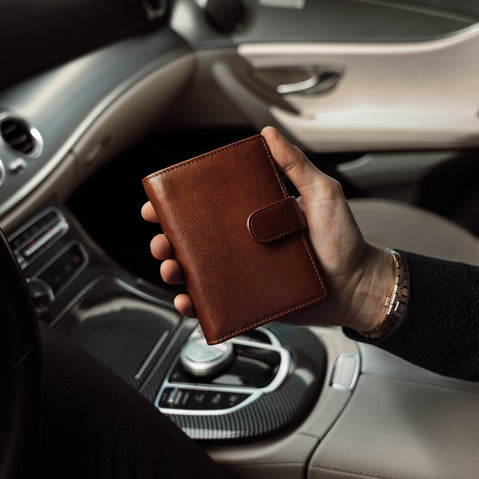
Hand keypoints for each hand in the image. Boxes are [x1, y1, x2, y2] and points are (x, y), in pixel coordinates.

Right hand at [141, 127, 393, 331]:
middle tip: (162, 241)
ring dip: (175, 270)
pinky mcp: (250, 298)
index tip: (159, 204)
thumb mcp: (323, 194)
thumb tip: (269, 134)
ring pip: (199, 272)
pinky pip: (216, 303)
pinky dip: (196, 304)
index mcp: (254, 216)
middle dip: (169, 241)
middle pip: (196, 241)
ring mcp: (245, 271)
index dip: (179, 207)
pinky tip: (187, 300)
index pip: (209, 208)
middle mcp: (244, 243)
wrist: (356, 284)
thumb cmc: (343, 240)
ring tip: (171, 268)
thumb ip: (296, 166)